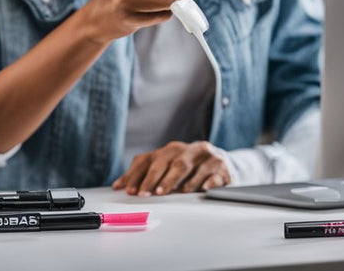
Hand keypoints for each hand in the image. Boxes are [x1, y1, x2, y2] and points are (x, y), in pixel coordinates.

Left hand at [112, 141, 231, 195]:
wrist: (223, 163)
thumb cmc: (190, 167)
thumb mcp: (168, 167)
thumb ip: (146, 174)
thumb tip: (120, 186)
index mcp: (170, 150)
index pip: (150, 160)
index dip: (138, 175)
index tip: (130, 190)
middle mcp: (187, 150)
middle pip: (168, 163)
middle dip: (154, 179)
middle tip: (145, 193)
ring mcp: (205, 157)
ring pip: (187, 166)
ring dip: (174, 180)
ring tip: (164, 192)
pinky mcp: (221, 167)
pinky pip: (212, 174)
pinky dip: (204, 182)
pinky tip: (200, 189)